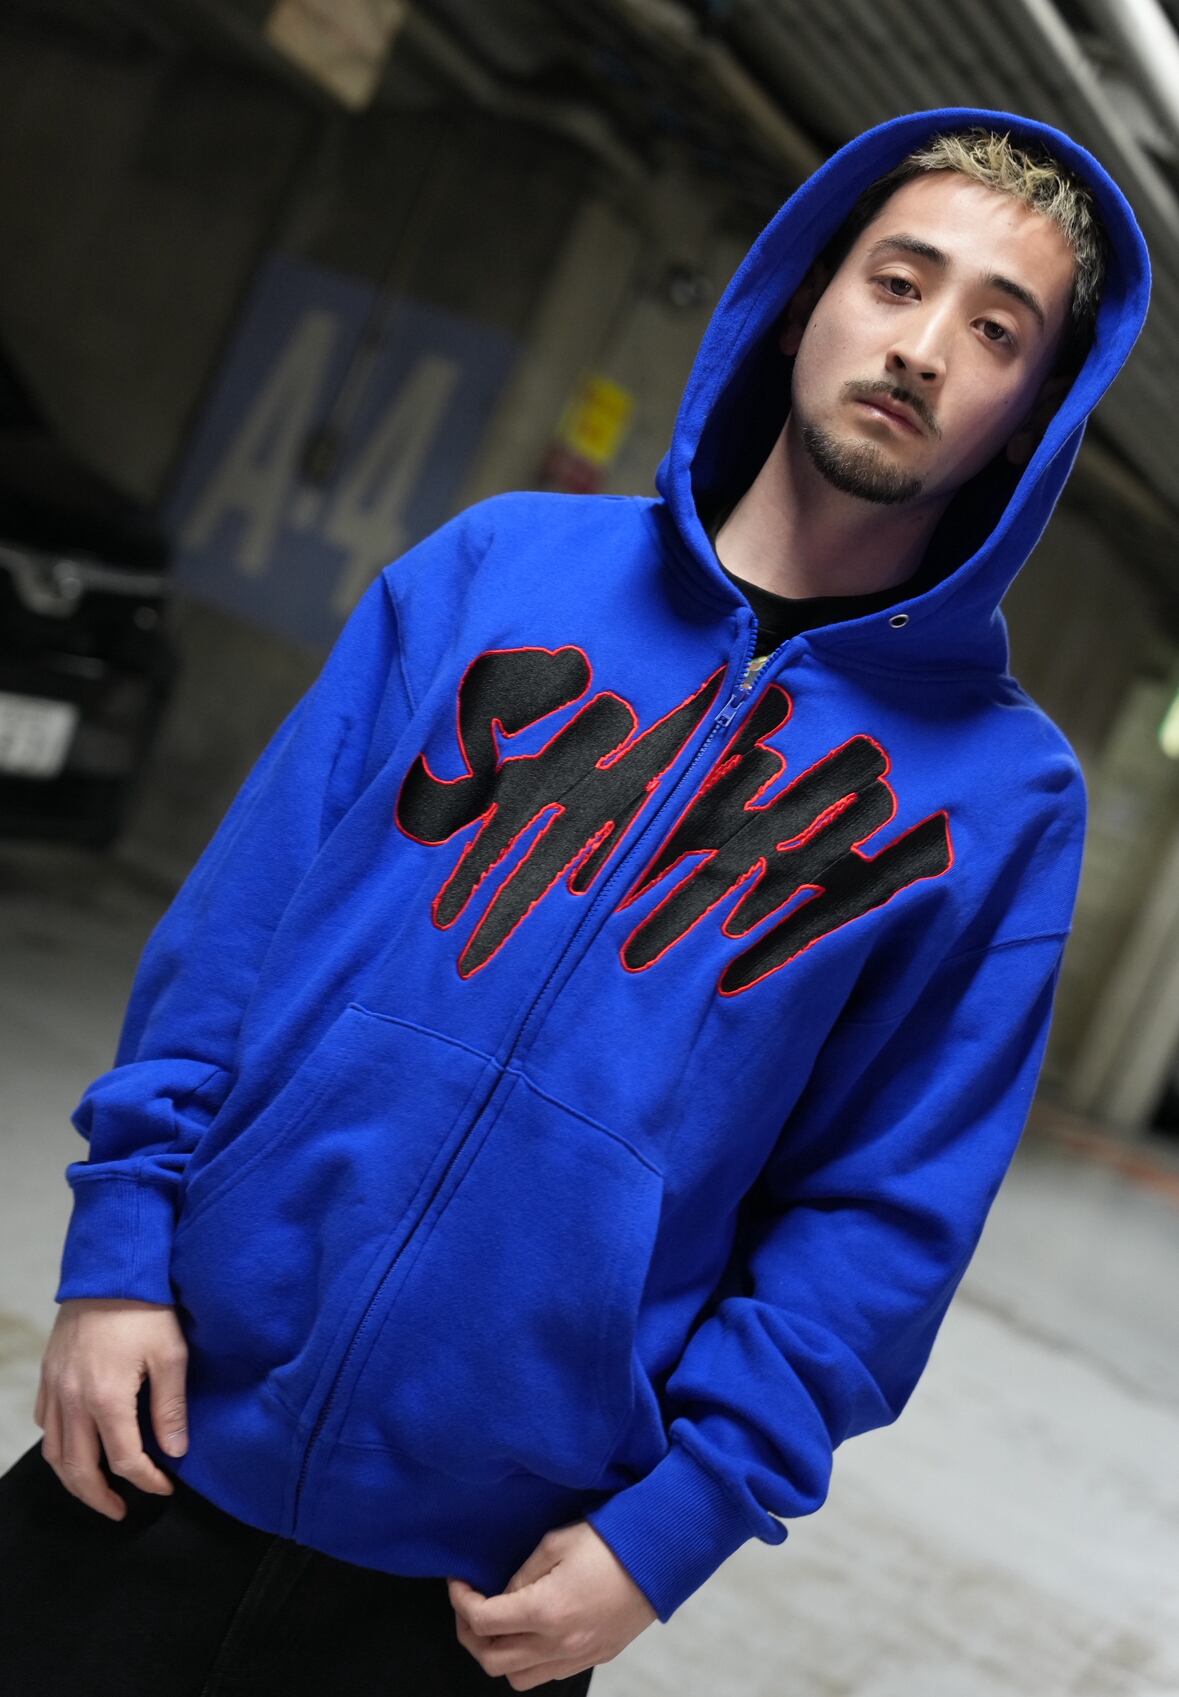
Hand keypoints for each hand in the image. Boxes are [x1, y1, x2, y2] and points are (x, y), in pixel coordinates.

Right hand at [34, 1297, 189, 1519]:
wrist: (109, 1269)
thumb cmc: (146, 1309)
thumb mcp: (170, 1354)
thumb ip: (170, 1407)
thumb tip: (175, 1451)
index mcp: (107, 1399)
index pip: (125, 1460)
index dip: (146, 1481)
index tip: (165, 1487)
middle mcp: (73, 1401)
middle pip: (78, 1469)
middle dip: (100, 1497)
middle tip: (121, 1510)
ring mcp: (55, 1388)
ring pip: (53, 1452)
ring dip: (73, 1478)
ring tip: (96, 1489)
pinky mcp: (48, 1375)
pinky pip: (44, 1424)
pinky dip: (57, 1446)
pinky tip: (75, 1447)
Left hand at [447, 1520, 657, 1688]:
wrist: (661, 1556)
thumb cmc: (612, 1540)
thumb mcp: (557, 1543)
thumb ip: (523, 1573)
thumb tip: (502, 1594)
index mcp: (545, 1610)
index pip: (482, 1621)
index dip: (460, 1601)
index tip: (459, 1582)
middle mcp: (558, 1643)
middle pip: (492, 1659)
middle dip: (470, 1633)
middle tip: (469, 1604)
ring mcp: (578, 1655)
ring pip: (517, 1678)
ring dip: (498, 1654)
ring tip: (498, 1624)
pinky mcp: (595, 1657)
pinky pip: (547, 1674)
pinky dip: (528, 1660)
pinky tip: (531, 1632)